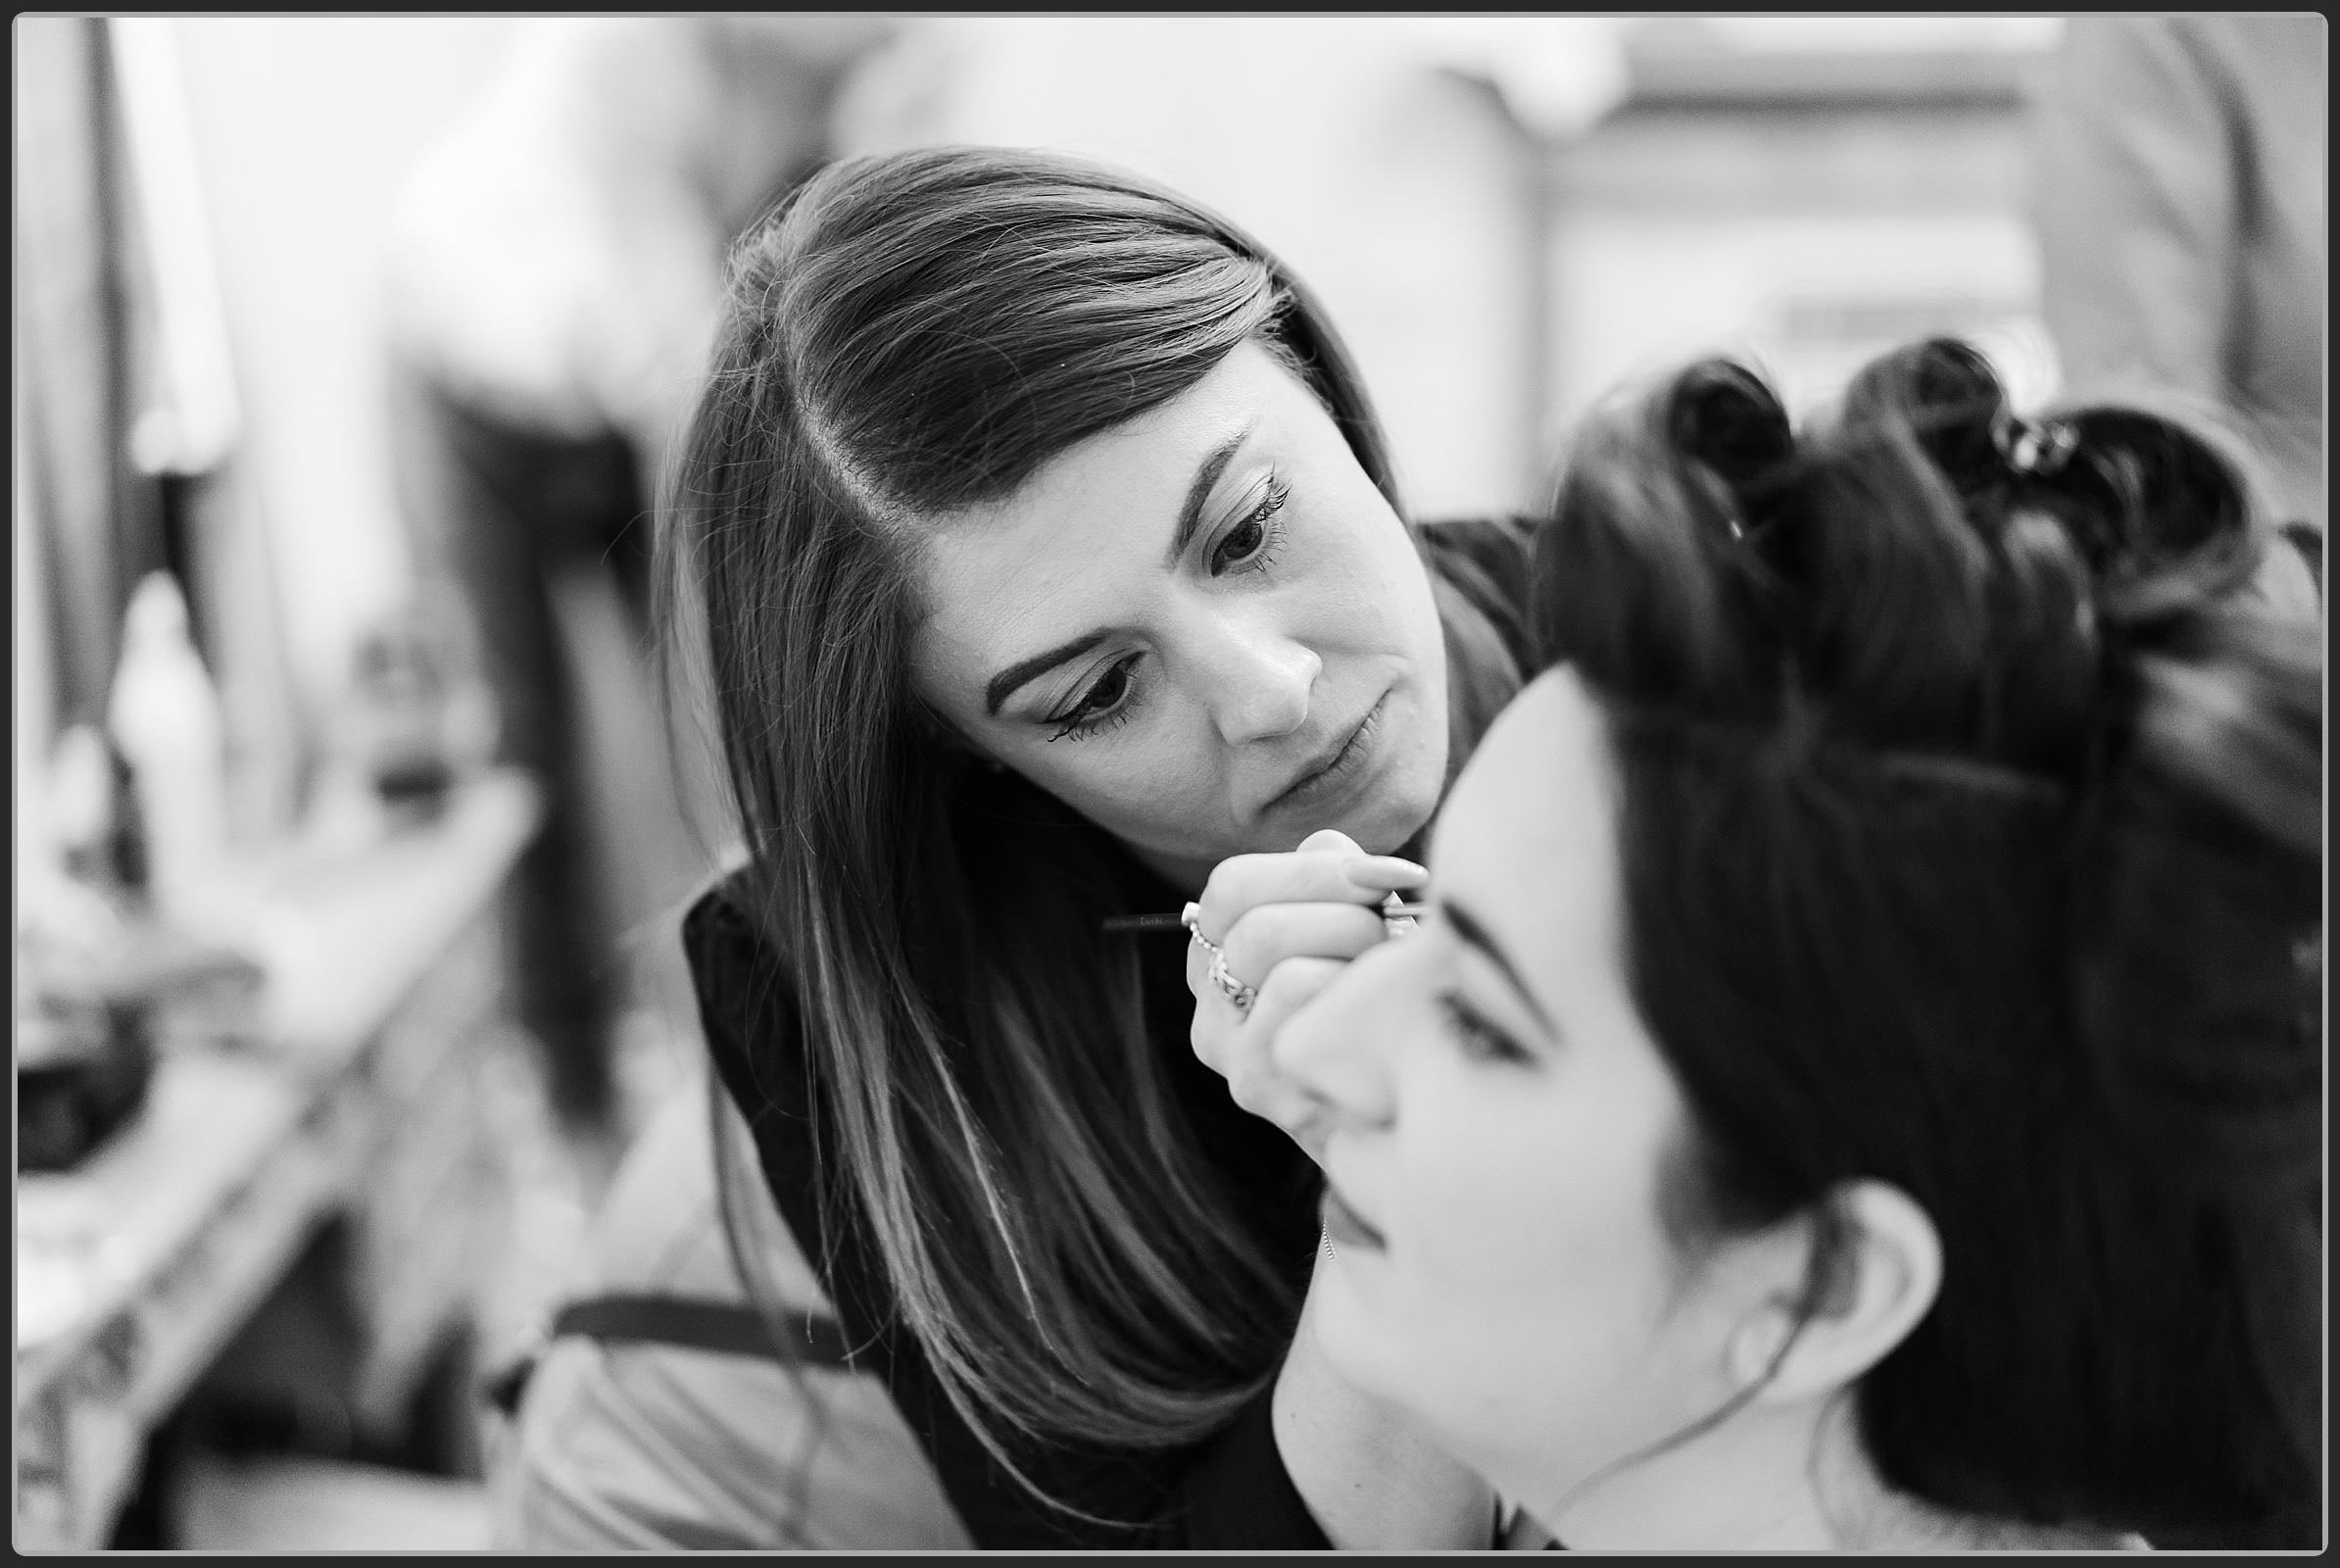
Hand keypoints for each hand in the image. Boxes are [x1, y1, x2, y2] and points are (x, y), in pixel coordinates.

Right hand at [1184, 828, 1426, 1158]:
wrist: (1407, 1119)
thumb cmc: (1381, 1008)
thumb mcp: (1352, 928)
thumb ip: (1338, 876)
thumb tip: (1353, 859)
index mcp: (1216, 954)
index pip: (1232, 885)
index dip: (1315, 870)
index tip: (1388, 877)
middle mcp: (1208, 1006)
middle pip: (1260, 927)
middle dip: (1347, 920)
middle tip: (1391, 945)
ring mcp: (1230, 1055)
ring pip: (1285, 970)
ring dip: (1357, 964)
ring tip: (1387, 984)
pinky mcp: (1262, 1091)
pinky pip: (1308, 1013)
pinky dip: (1356, 1004)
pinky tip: (1382, 1023)